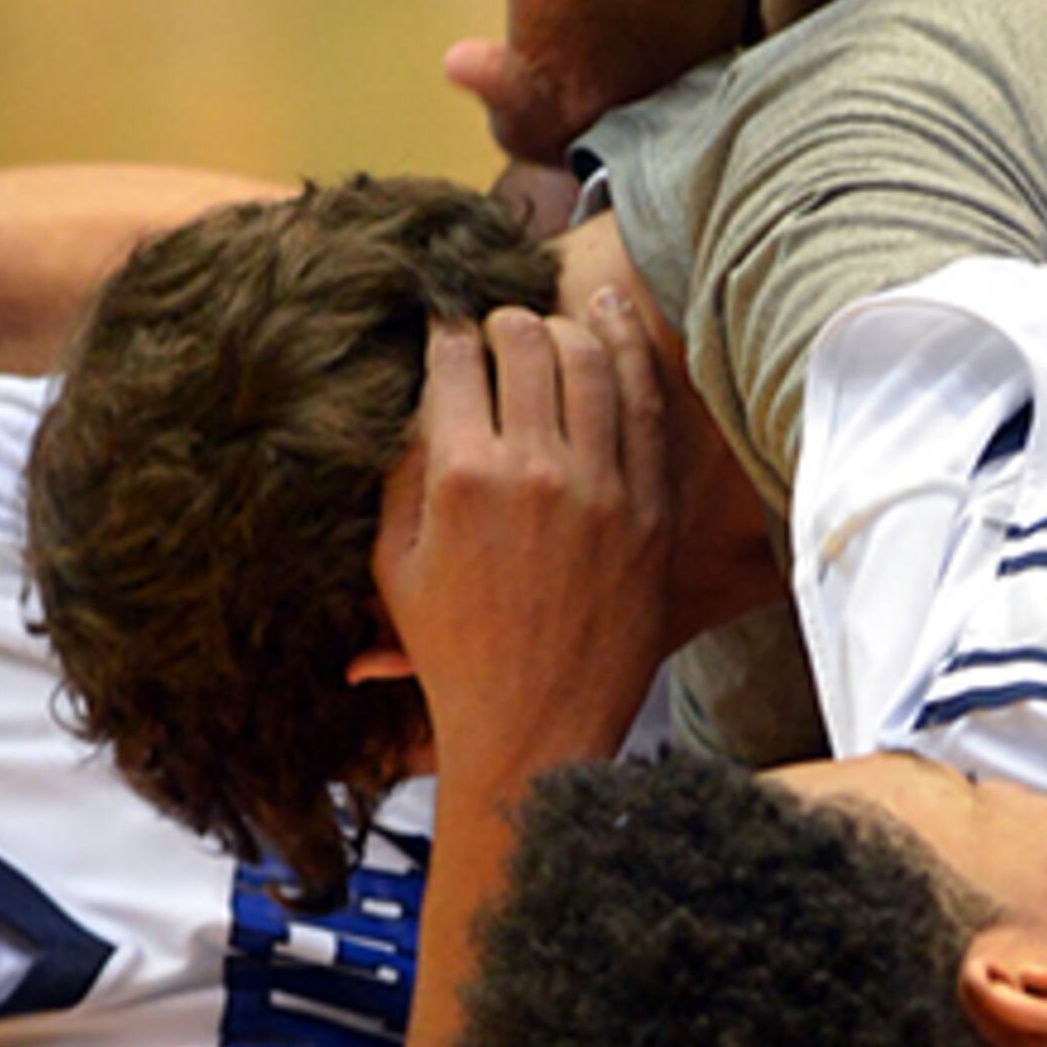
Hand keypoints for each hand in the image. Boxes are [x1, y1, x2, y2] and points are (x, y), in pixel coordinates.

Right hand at [377, 293, 671, 780]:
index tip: (444, 325)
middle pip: (526, 342)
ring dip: (565, 326)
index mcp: (462, 479)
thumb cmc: (454, 652)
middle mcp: (537, 470)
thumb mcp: (396, 564)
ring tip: (549, 324)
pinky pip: (645, 405)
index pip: (455, 359)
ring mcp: (603, 486)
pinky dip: (630, 351)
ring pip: (591, 358)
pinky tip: (613, 319)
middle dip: (503, 319)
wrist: (536, 727)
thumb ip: (402, 473)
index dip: (446, 329)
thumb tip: (422, 398)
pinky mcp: (650, 507)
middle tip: (494, 329)